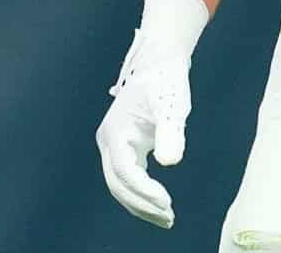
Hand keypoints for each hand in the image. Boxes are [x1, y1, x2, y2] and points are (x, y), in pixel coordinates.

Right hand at [96, 0, 209, 228]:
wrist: (160, 62)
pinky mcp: (123, 147)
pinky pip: (128, 176)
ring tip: (168, 218)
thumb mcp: (172, 107)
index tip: (167, 202)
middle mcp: (109, 141)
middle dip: (142, 204)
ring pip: (120, 184)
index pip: (124, 171)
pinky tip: (160, 203)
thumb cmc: (166, 82)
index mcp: (115, 132)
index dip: (143, 190)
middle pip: (118, 183)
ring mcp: (113, 145)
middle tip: (170, 218)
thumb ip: (171, 134)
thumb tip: (170, 162)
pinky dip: (142, 192)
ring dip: (141, 203)